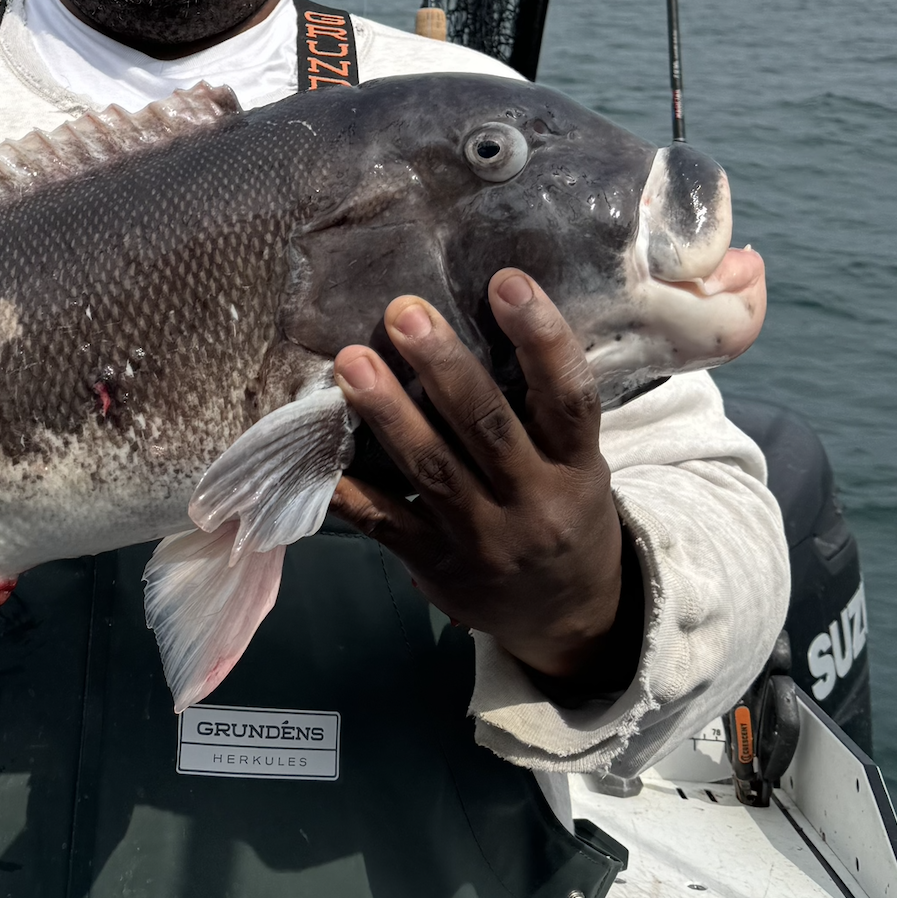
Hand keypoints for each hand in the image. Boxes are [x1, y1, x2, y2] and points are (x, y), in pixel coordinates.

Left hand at [329, 270, 638, 693]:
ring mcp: (484, 540)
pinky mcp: (438, 568)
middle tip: (403, 312)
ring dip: (387, 413)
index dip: (541, 338)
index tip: (507, 281)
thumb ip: (537, 408)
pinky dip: (350, 489)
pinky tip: (318, 452)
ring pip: (431, 471)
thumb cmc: (564, 509)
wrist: (569, 616)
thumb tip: (480, 315)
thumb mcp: (577, 462)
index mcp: (578, 467)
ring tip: (350, 363)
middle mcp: (535, 503)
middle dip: (443, 368)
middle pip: (488, 428)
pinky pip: (386, 524)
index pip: (569, 397)